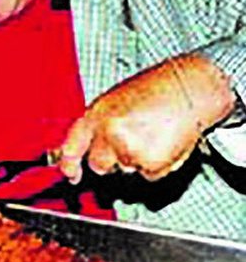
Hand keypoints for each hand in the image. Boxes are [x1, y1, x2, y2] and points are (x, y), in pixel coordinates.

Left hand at [57, 53, 235, 183]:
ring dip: (137, 159)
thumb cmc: (159, 89)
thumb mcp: (117, 100)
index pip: (71, 147)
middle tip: (134, 138)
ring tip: (154, 132)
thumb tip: (88, 147)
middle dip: (112, 159)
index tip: (72, 175)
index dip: (69, 165)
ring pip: (125, 170)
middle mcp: (108, 131)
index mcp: (96, 113)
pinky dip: (158, 164)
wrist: (192, 85)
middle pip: (98, 165)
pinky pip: (148, 174)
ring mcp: (127, 149)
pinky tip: (165, 142)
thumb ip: (99, 124)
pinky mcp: (149, 163)